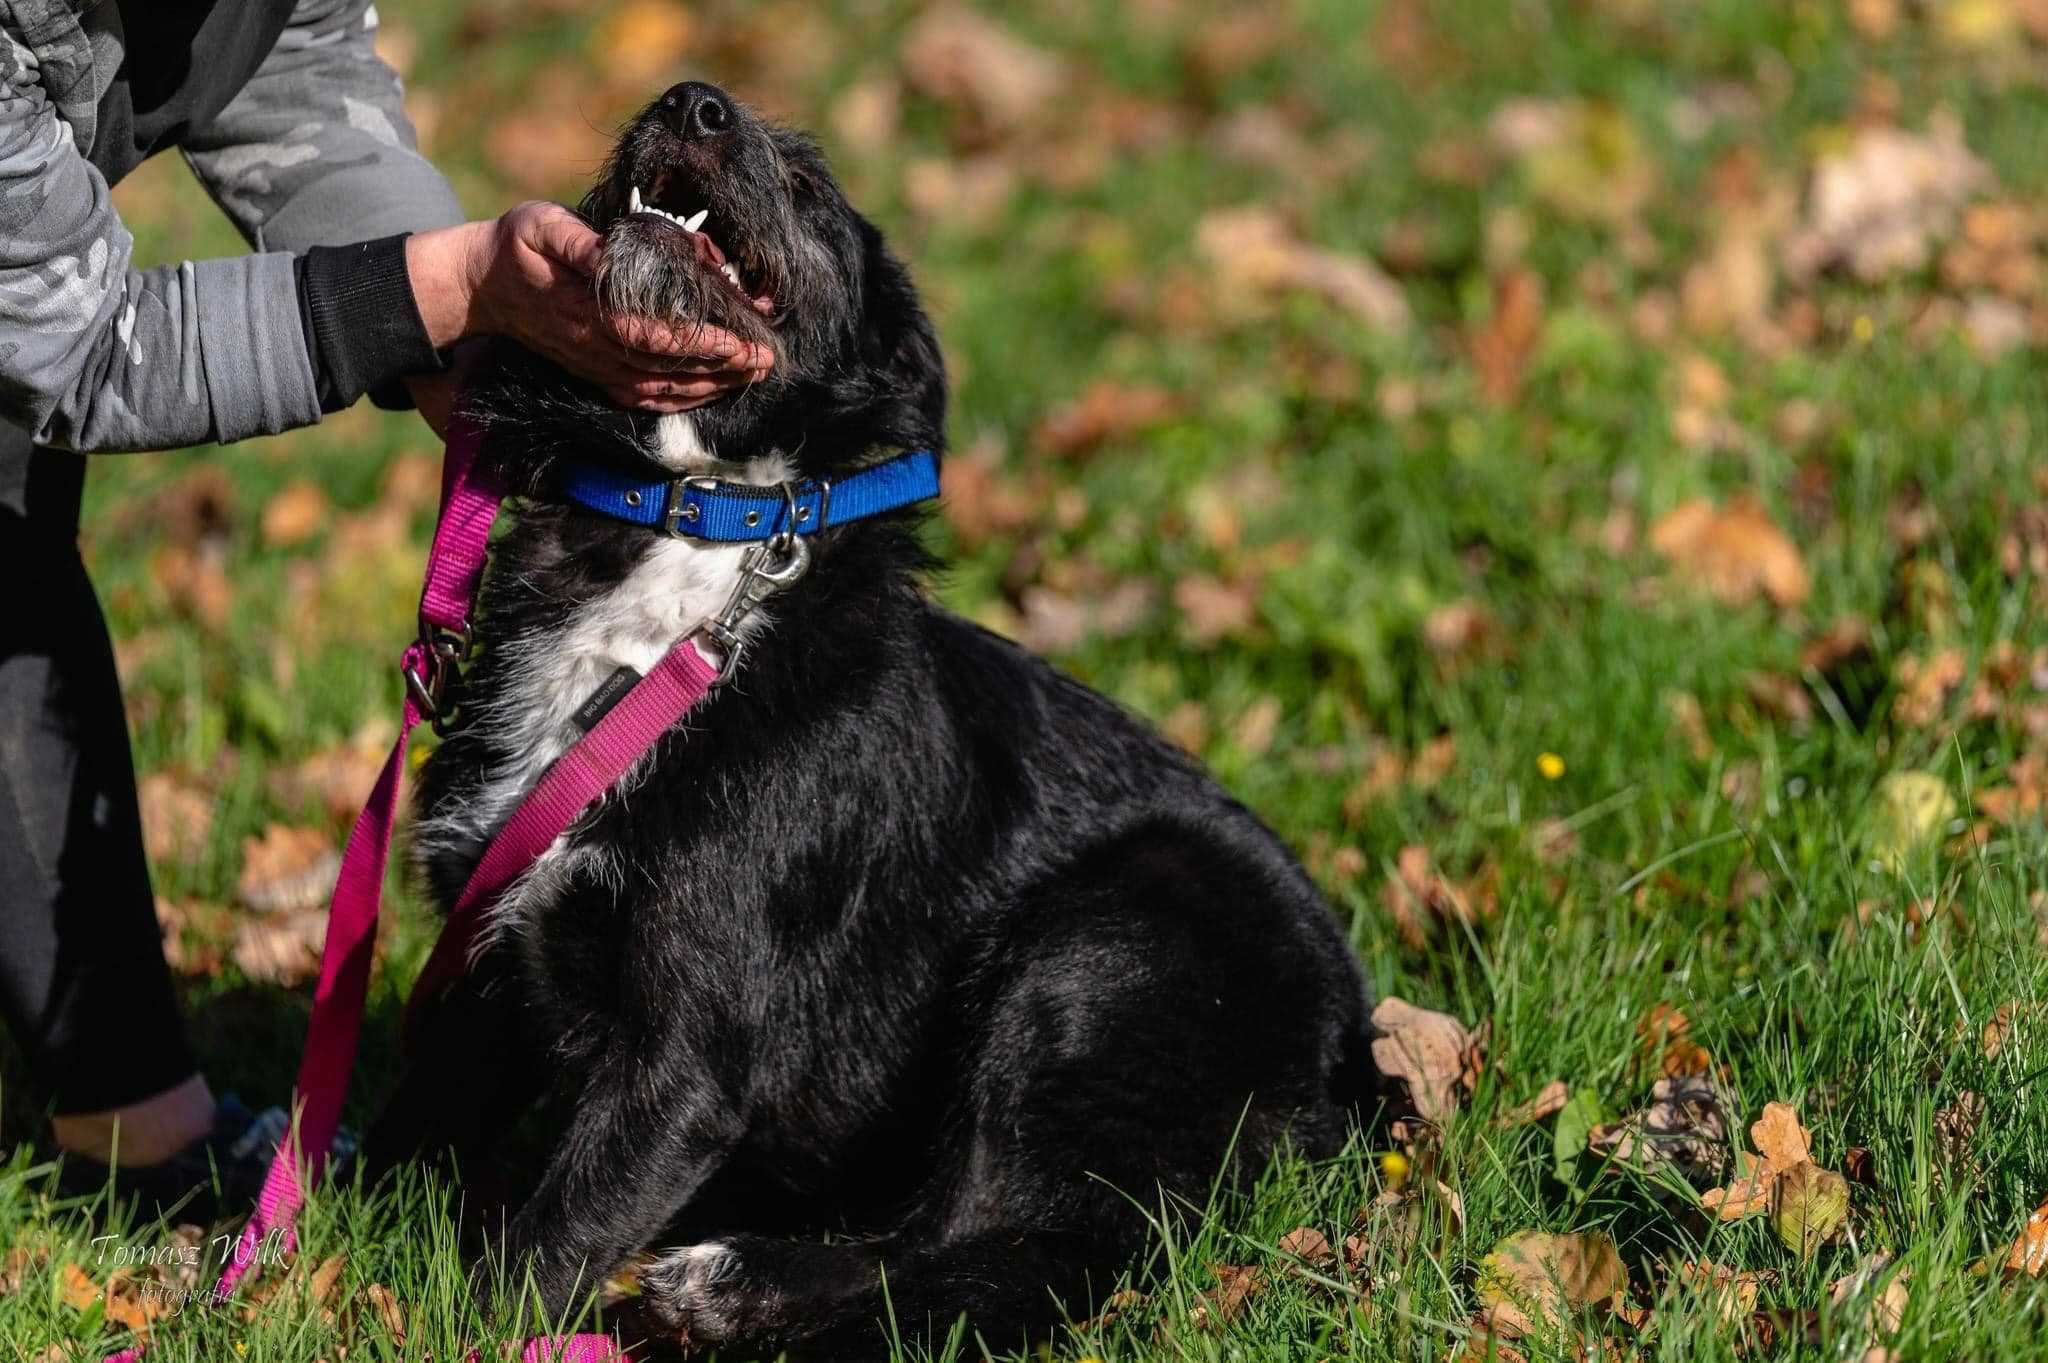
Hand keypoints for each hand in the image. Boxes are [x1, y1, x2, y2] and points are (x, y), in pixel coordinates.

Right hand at [405, 203, 773, 412]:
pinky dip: (684, 398)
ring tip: (754, 373)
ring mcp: (596, 368)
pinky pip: (646, 397)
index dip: (698, 345)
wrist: (481, 288)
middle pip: (668, 369)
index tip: (738, 342)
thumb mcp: (540, 227)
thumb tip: (609, 251)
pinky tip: (715, 390)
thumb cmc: (517, 247)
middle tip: (766, 359)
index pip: (651, 337)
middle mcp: (594, 349)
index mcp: (585, 313)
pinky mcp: (598, 375)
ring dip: (712, 385)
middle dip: (722, 367)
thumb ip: (576, 241)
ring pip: (663, 388)